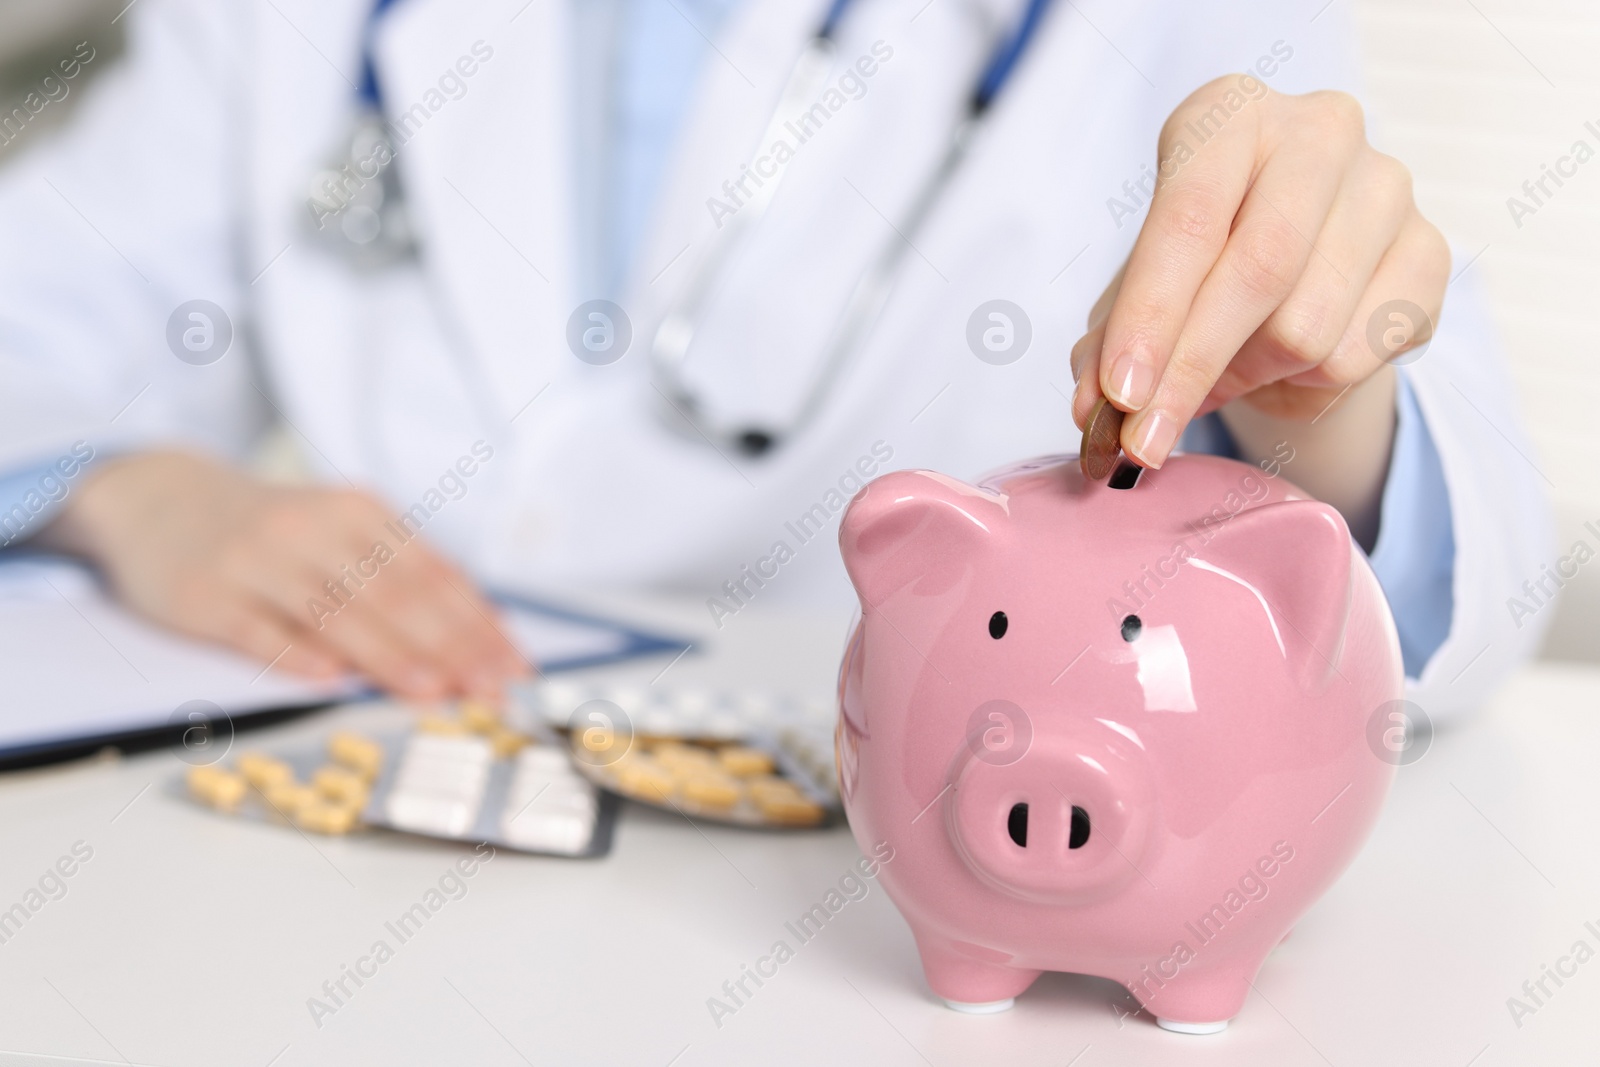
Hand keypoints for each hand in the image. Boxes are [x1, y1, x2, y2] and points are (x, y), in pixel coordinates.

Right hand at [37, 451, 530, 698]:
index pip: (434, 574)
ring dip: (390, 654)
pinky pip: (257, 629)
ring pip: (335, 612)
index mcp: (359, 514)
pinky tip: (331, 679)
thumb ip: (401, 576)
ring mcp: (258, 562)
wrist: (160, 498)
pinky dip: (296, 654)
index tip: (514, 668)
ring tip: (434, 691)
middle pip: (394, 594)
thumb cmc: (273, 530)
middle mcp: (314, 530)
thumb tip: (477, 633)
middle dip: (451, 645)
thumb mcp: (341, 532)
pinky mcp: (207, 596)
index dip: (478, 623)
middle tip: (490, 691)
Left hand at [1071, 78, 1448, 491]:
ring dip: (1249, 375)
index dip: (1150, 315)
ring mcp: (1388, 187)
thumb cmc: (1202, 265)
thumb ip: (1109, 344)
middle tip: (1145, 440)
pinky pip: (1357, 355)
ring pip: (1308, 327)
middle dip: (1192, 368)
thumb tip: (1093, 409)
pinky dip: (1305, 383)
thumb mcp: (1140, 289)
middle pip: (1259, 271)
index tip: (1121, 396)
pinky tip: (1291, 360)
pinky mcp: (1431, 252)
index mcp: (1231, 114)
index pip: (1189, 219)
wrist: (1298, 270)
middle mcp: (1319, 131)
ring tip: (1229, 368)